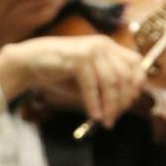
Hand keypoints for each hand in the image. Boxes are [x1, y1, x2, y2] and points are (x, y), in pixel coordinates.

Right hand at [0, 33, 144, 128]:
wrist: (28, 64)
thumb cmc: (57, 72)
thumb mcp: (87, 78)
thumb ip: (104, 85)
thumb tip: (123, 104)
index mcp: (107, 46)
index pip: (135, 63)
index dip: (136, 84)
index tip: (130, 103)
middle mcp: (103, 45)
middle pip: (125, 75)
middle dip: (123, 100)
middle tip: (115, 118)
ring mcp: (91, 50)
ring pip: (111, 82)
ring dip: (110, 105)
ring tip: (106, 121)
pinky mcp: (78, 59)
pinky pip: (92, 86)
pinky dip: (94, 104)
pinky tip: (94, 116)